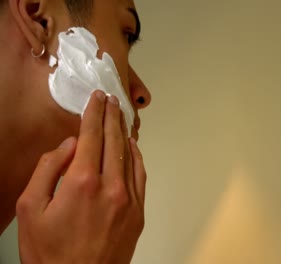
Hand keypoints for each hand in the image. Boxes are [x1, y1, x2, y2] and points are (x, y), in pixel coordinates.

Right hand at [16, 90, 145, 263]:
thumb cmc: (51, 253)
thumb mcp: (31, 209)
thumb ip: (48, 170)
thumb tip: (68, 146)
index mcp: (81, 182)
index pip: (91, 135)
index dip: (94, 113)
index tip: (97, 99)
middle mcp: (110, 187)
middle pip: (113, 140)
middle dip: (111, 116)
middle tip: (111, 100)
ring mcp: (128, 199)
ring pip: (130, 155)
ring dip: (125, 132)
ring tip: (120, 116)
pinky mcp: (138, 212)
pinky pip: (140, 176)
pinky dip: (136, 157)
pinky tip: (131, 148)